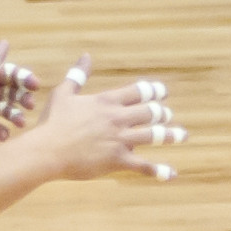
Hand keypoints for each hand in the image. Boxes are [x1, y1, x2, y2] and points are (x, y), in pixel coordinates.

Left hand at [0, 40, 39, 150]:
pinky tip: (5, 135)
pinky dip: (1, 132)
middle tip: (30, 105)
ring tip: (20, 122)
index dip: (21, 78)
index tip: (34, 85)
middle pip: (7, 92)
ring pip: (3, 110)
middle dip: (20, 97)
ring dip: (14, 115)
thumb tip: (5, 42)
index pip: (7, 74)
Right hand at [33, 55, 186, 182]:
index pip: (138, 92)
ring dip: (170, 135)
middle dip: (162, 112)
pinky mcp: (117, 160)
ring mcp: (119, 140)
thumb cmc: (53, 121)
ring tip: (182, 134)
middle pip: (150, 112)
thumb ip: (78, 75)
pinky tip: (171, 173)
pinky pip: (143, 166)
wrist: (48, 150)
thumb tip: (86, 56)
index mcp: (107, 101)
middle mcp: (117, 118)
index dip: (153, 90)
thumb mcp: (64, 93)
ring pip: (153, 136)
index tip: (162, 91)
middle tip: (168, 114)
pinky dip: (159, 170)